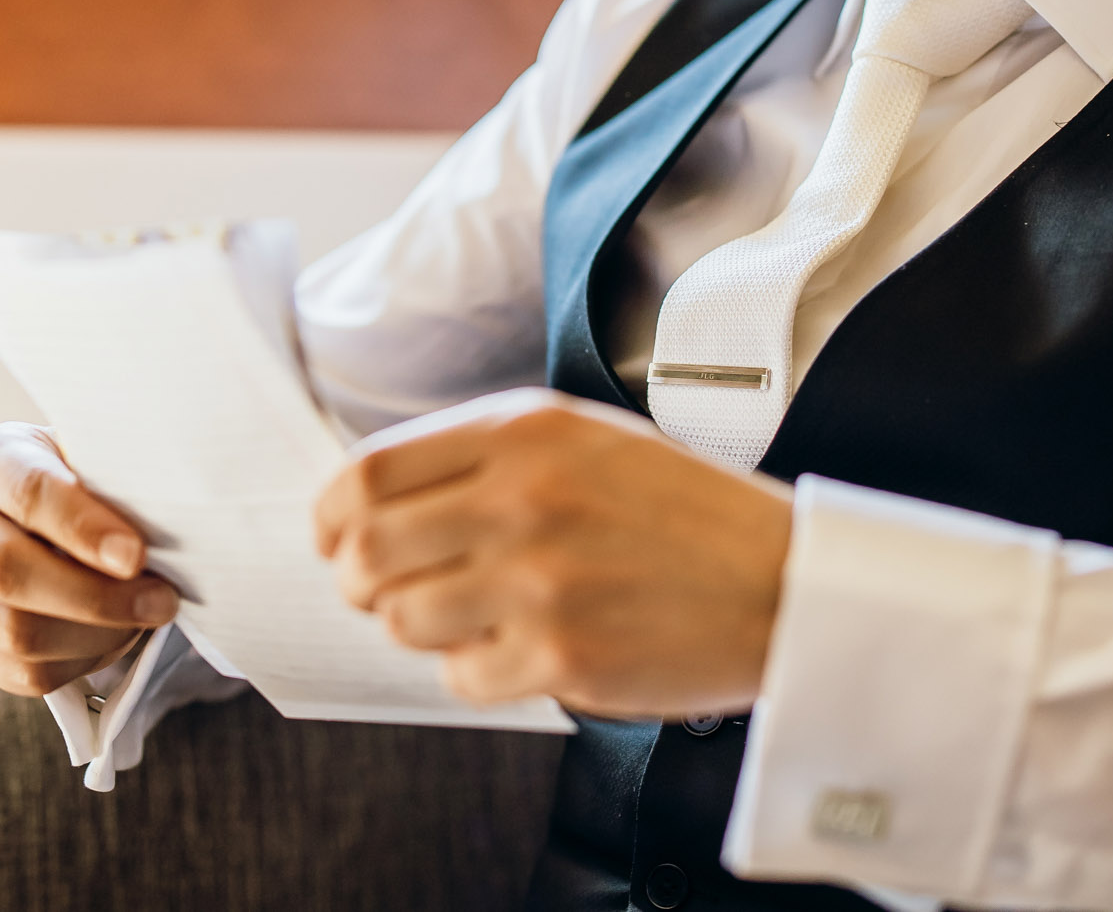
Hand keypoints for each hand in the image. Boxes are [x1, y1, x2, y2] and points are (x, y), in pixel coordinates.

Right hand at [0, 422, 180, 695]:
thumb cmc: (94, 486)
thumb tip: (161, 528)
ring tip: (146, 615)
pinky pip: (23, 673)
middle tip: (161, 599)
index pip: (26, 491)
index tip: (135, 555)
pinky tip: (113, 635)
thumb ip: (119, 483)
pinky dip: (81, 662)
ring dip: (97, 634)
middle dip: (94, 595)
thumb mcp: (103, 463)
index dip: (81, 527)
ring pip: (16, 631)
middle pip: (6, 569)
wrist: (64, 521)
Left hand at [312, 388, 793, 717]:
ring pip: (402, 621)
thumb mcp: (584, 438)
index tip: (333, 537)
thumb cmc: (680, 512)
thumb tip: (371, 497)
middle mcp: (523, 500)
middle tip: (386, 589)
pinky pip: (461, 677)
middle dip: (359, 581)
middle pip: (366, 552)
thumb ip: (483, 453)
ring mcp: (540, 582)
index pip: (368, 474)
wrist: (782, 582)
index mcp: (522, 434)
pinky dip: (476, 671)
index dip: (330, 516)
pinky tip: (523, 648)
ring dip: (418, 628)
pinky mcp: (561, 657)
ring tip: (469, 617)